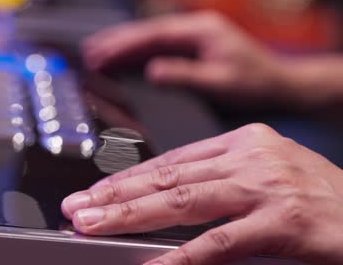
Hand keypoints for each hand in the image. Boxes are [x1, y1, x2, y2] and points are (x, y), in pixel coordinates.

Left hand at [62, 124, 342, 264]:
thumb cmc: (326, 206)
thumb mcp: (269, 180)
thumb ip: (219, 184)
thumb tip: (160, 202)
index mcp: (245, 141)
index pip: (171, 160)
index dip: (127, 179)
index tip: (93, 192)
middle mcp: (252, 156)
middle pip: (168, 177)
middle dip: (116, 195)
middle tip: (77, 208)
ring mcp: (268, 186)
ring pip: (183, 201)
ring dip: (130, 216)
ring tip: (93, 226)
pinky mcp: (285, 222)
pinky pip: (219, 243)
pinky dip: (180, 257)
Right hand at [84, 11, 288, 105]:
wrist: (285, 87)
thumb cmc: (258, 85)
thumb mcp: (222, 83)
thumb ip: (186, 76)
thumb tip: (151, 71)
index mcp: (202, 28)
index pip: (154, 34)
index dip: (124, 43)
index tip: (100, 53)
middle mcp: (196, 26)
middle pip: (147, 30)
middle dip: (116, 41)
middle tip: (87, 51)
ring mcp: (195, 35)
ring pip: (150, 37)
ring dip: (123, 44)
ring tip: (95, 53)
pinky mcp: (194, 46)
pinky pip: (159, 46)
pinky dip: (137, 51)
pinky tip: (121, 58)